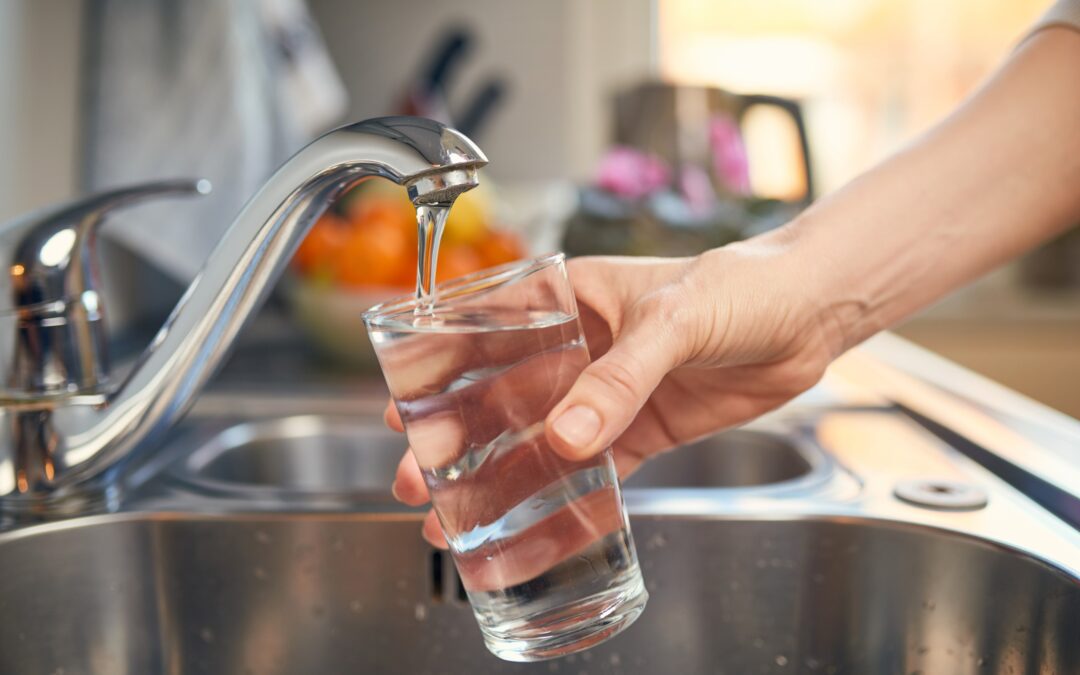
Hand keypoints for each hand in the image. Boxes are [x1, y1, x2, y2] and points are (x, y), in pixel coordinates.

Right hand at [387, 237, 839, 546]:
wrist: (808, 314)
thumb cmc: (740, 286)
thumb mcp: (673, 320)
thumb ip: (620, 376)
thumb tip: (567, 435)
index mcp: (571, 298)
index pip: (488, 330)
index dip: (440, 368)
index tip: (404, 404)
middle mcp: (580, 346)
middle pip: (503, 394)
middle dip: (458, 436)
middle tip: (419, 476)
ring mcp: (609, 391)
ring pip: (541, 438)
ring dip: (501, 473)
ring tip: (459, 512)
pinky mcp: (642, 428)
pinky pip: (595, 468)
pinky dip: (565, 494)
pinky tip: (533, 520)